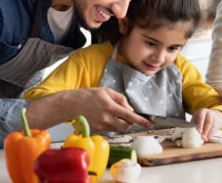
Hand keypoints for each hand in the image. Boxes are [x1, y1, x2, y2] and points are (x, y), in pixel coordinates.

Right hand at [28, 87, 152, 131]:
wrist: (71, 104)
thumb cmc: (88, 95)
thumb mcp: (106, 91)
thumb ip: (120, 99)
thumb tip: (129, 109)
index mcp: (111, 107)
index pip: (130, 116)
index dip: (141, 121)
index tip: (149, 124)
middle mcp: (107, 118)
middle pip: (126, 125)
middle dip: (129, 122)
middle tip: (126, 115)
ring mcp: (102, 125)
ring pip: (118, 127)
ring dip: (119, 122)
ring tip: (111, 113)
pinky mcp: (97, 130)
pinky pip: (109, 129)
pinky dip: (110, 124)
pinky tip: (103, 116)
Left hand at [191, 108, 221, 141]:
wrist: (211, 114)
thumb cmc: (200, 118)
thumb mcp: (196, 118)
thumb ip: (194, 123)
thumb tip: (192, 131)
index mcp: (202, 111)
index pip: (201, 117)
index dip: (200, 124)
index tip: (199, 131)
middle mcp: (209, 113)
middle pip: (209, 121)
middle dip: (205, 130)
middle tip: (202, 137)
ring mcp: (214, 118)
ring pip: (213, 126)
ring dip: (208, 133)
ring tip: (204, 139)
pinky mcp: (217, 123)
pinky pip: (215, 129)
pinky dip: (211, 134)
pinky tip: (207, 138)